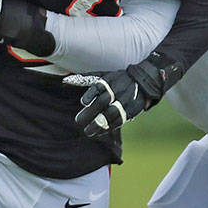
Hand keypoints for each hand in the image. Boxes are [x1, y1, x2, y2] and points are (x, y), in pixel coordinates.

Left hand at [64, 55, 179, 136]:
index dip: (90, 95)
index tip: (83, 102)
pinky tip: (99, 132)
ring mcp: (124, 101)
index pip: (98, 87)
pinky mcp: (131, 110)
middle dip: (90, 113)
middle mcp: (116, 90)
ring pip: (110, 114)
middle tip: (78, 122)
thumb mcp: (103, 75)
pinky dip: (108, 127)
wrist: (144, 81)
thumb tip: (64, 81)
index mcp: (109, 81)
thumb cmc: (118, 78)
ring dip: (98, 125)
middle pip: (102, 103)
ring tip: (88, 132)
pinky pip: (119, 121)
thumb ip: (85, 79)